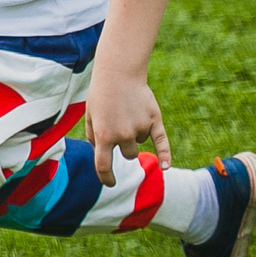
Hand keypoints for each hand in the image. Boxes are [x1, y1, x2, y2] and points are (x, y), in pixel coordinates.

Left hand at [87, 70, 170, 185]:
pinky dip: (165, 156)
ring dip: (136, 135)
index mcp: (103, 135)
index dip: (106, 178)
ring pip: (140, 143)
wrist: (118, 73)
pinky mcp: (154, 121)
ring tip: (128, 113)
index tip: (110, 183)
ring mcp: (139, 128)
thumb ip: (93, 136)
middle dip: (124, 146)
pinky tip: (165, 167)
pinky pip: (162, 144)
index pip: (103, 165)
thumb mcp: (90, 115)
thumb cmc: (101, 95)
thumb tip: (101, 155)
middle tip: (120, 124)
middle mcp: (122, 134)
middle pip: (128, 155)